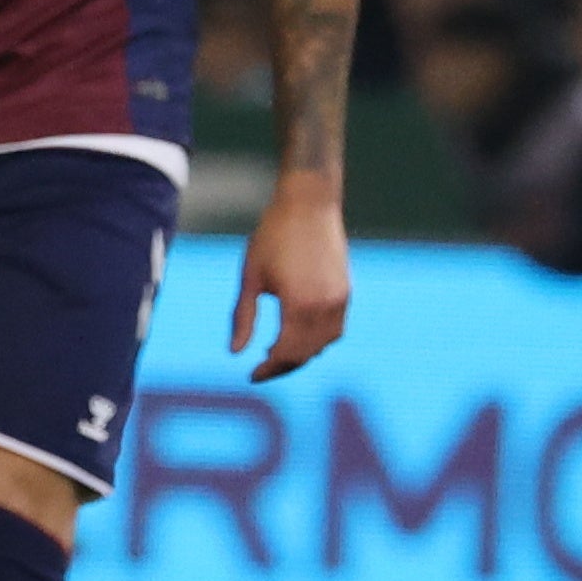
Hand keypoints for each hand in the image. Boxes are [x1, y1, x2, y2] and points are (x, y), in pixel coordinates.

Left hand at [231, 170, 351, 383]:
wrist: (309, 205)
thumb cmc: (273, 237)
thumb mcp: (250, 277)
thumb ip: (243, 316)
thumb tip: (235, 352)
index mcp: (299, 304)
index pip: (285, 353)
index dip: (268, 370)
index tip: (251, 375)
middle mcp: (325, 306)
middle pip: (305, 354)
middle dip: (283, 366)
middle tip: (260, 369)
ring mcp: (340, 300)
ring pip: (324, 345)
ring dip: (301, 354)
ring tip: (275, 352)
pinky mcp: (346, 292)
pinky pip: (335, 329)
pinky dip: (318, 340)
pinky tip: (297, 335)